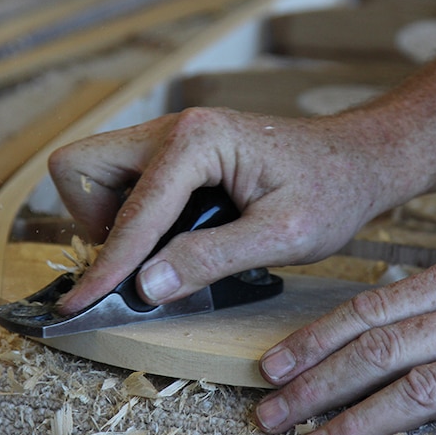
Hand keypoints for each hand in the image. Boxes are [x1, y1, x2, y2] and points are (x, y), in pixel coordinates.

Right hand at [48, 107, 400, 312]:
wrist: (356, 162)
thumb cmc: (330, 190)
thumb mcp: (282, 235)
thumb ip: (213, 257)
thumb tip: (147, 285)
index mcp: (198, 140)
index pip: (132, 212)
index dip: (108, 266)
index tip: (79, 306)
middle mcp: (174, 128)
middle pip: (83, 167)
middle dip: (94, 222)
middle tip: (140, 260)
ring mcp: (172, 137)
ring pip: (97, 173)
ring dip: (111, 219)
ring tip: (167, 250)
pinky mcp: (177, 154)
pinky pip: (124, 181)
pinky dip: (132, 215)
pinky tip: (178, 238)